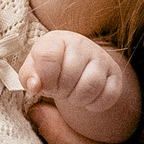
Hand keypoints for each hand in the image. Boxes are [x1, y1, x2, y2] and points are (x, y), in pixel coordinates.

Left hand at [18, 29, 138, 141]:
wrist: (75, 64)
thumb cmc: (50, 68)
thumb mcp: (33, 68)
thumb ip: (28, 76)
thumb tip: (35, 86)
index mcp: (56, 40)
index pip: (48, 57)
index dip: (44, 77)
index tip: (44, 83)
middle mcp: (81, 44)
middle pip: (70, 75)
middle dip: (61, 90)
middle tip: (59, 90)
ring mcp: (101, 58)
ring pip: (91, 86)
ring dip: (77, 99)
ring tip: (72, 94)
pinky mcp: (115, 74)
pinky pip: (109, 95)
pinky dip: (95, 104)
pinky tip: (87, 99)